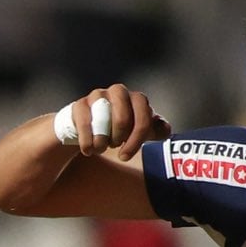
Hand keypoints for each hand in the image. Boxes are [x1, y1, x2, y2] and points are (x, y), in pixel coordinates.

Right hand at [57, 86, 171, 160]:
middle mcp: (118, 92)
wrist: (88, 127)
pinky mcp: (79, 105)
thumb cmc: (119, 128)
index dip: (137, 138)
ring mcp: (98, 95)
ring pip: (102, 121)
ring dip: (102, 141)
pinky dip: (87, 143)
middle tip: (114, 146)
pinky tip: (89, 150)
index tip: (126, 155)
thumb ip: (156, 129)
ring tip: (100, 147)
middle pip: (123, 119)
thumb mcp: (139, 130)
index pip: (143, 116)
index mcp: (136, 98)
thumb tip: (165, 130)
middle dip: (118, 139)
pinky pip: (84, 124)